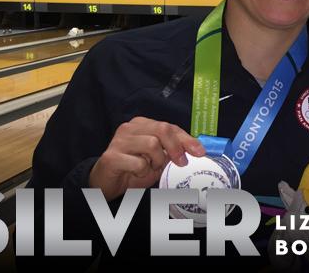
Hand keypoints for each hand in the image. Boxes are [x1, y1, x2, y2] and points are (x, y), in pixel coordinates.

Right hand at [89, 116, 204, 199]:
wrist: (108, 183)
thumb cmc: (134, 169)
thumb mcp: (158, 159)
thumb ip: (173, 151)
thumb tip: (196, 150)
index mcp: (142, 124)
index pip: (169, 126)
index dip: (187, 139)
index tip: (199, 152)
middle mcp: (129, 128)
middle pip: (162, 129)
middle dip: (176, 147)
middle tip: (180, 162)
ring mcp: (119, 141)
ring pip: (152, 144)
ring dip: (157, 161)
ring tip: (150, 168)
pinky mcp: (111, 156)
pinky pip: (138, 163)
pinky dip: (143, 171)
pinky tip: (136, 173)